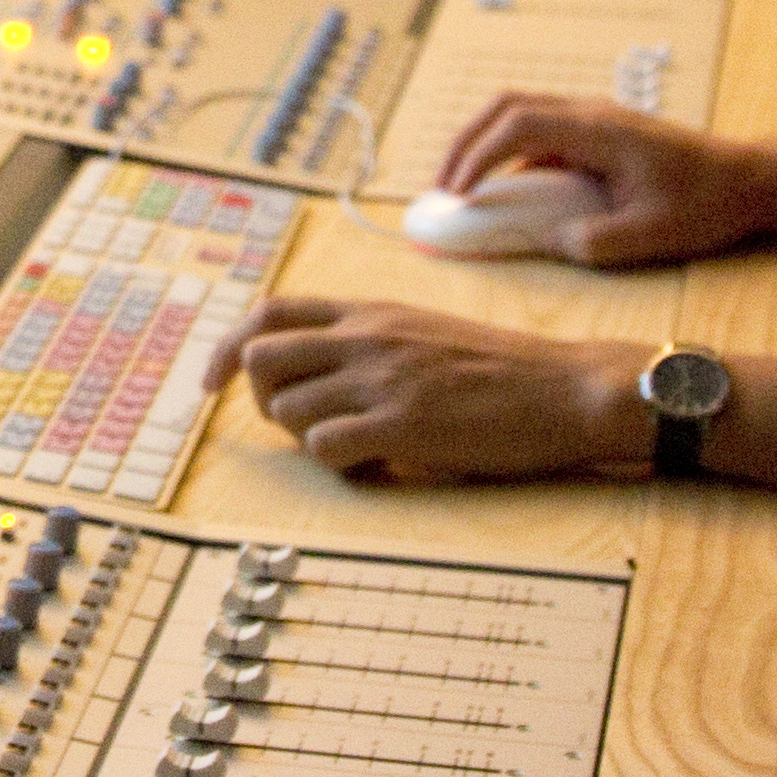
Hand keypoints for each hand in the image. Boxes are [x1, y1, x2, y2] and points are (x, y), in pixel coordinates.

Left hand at [216, 298, 652, 481]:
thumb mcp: (422, 329)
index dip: (227, 349)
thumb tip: (314, 366)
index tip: (213, 383)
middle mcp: (365, 337)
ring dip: (306, 438)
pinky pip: (326, 448)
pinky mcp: (402, 425)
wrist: (564, 388)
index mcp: (369, 311)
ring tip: (355, 445)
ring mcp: (381, 380)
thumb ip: (368, 337)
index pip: (268, 313)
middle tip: (300, 426)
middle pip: (259, 360)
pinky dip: (338, 465)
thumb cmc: (500, 367)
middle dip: (261, 401)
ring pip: (286, 410)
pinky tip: (378, 463)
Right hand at [429, 97, 776, 265]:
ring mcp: (595, 119)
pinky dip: (513, 154)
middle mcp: (591, 114)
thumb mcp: (650, 236)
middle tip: (443, 184)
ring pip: (521, 112)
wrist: (750, 180)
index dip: (477, 157)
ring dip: (486, 142)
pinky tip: (510, 191)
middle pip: (507, 105)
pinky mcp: (599, 132)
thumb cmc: (708, 204)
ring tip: (464, 184)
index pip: (517, 126)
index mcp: (599, 130)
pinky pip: (543, 132)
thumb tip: (548, 242)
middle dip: (466, 141)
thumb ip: (593, 243)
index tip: (457, 194)